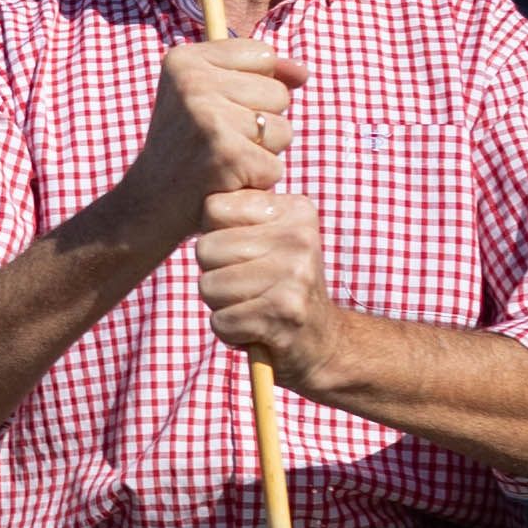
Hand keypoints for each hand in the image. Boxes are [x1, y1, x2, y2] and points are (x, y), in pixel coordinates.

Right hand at [111, 36, 293, 247]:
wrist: (149, 204)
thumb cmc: (188, 147)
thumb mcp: (209, 96)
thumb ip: (260, 74)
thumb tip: (302, 72)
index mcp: (184, 60)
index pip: (264, 56)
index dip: (256, 89)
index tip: (218, 110)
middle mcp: (192, 82)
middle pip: (278, 94)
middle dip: (261, 125)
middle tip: (219, 142)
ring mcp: (208, 118)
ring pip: (282, 130)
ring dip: (262, 154)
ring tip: (223, 161)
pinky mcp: (226, 155)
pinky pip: (275, 166)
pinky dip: (256, 182)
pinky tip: (224, 182)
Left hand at [192, 190, 344, 393]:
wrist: (323, 344)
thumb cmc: (282, 287)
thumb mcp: (271, 239)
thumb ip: (239, 213)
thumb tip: (203, 184)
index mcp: (295, 210)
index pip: (213, 207)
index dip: (216, 237)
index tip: (245, 254)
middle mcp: (299, 237)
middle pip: (205, 249)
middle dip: (215, 275)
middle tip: (251, 287)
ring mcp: (295, 275)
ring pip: (208, 286)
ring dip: (222, 306)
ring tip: (254, 306)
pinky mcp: (284, 314)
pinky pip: (220, 321)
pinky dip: (231, 332)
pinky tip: (257, 329)